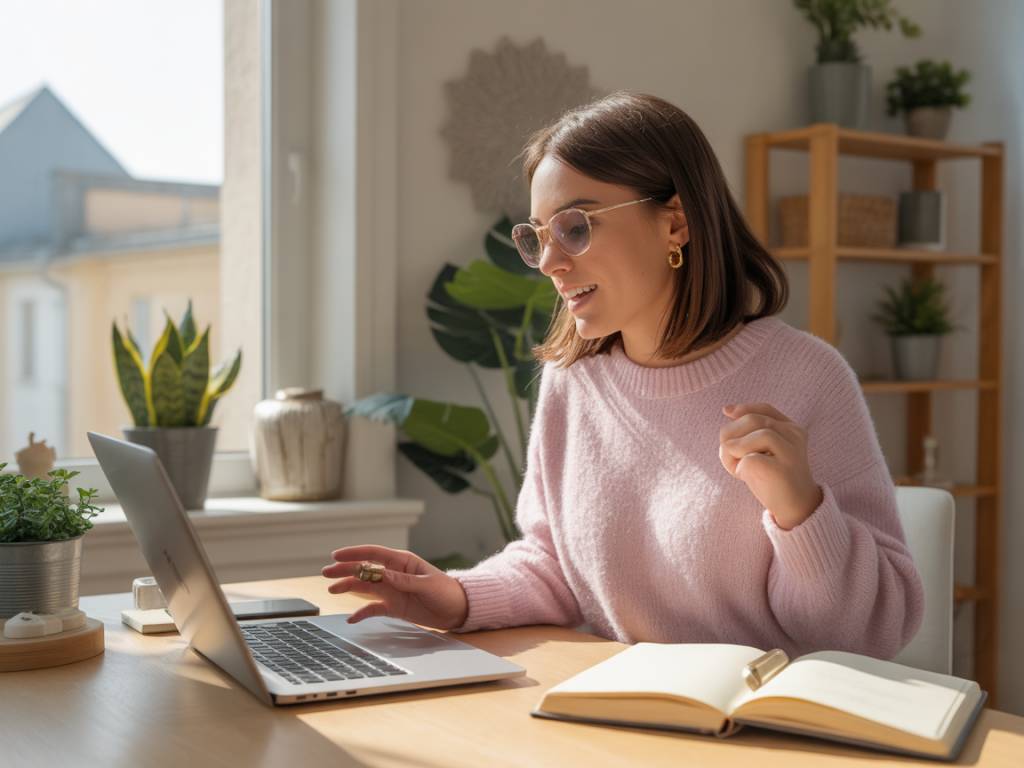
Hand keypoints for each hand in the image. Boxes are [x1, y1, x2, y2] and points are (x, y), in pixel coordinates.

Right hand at [321, 545, 469, 628]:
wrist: (457, 610)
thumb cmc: (446, 591)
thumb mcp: (427, 584)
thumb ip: (404, 580)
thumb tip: (383, 574)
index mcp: (402, 562)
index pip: (374, 554)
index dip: (354, 553)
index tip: (337, 555)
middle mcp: (393, 574)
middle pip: (364, 570)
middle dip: (345, 570)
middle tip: (326, 573)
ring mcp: (391, 590)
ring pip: (365, 587)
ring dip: (348, 587)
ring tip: (331, 590)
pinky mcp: (393, 606)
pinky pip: (373, 608)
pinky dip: (362, 612)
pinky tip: (351, 617)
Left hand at [718, 402, 822, 529]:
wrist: (796, 508)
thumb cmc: (773, 479)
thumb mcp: (762, 451)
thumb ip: (749, 433)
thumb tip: (728, 410)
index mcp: (792, 429)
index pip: (765, 409)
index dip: (744, 408)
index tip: (726, 411)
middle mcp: (795, 436)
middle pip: (754, 420)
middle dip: (732, 433)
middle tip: (730, 454)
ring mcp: (791, 451)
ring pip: (755, 434)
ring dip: (734, 449)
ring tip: (737, 466)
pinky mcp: (781, 469)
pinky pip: (749, 459)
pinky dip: (738, 467)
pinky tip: (744, 478)